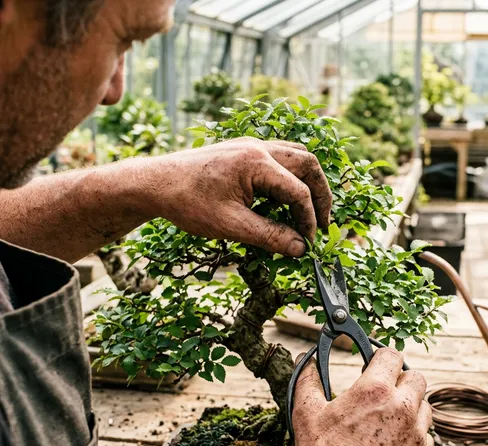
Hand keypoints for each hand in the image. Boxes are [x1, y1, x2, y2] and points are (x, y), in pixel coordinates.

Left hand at [142, 138, 331, 256]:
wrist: (154, 183)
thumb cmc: (187, 203)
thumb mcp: (230, 225)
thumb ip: (269, 236)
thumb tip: (300, 249)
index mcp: (256, 163)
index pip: (298, 192)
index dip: (308, 221)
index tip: (307, 245)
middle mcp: (258, 147)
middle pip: (308, 164)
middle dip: (320, 196)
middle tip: (323, 224)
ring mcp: (251, 145)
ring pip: (297, 157)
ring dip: (309, 183)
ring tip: (311, 212)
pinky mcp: (243, 151)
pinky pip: (281, 158)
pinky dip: (292, 178)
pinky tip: (287, 200)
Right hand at [292, 348, 433, 445]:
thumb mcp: (307, 413)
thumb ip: (308, 379)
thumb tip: (307, 358)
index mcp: (375, 390)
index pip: (392, 355)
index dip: (381, 357)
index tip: (373, 365)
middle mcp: (402, 406)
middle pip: (416, 376)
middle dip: (401, 378)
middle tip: (383, 390)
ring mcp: (416, 431)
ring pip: (425, 404)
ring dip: (410, 404)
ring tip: (388, 416)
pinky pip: (426, 433)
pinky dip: (414, 432)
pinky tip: (394, 440)